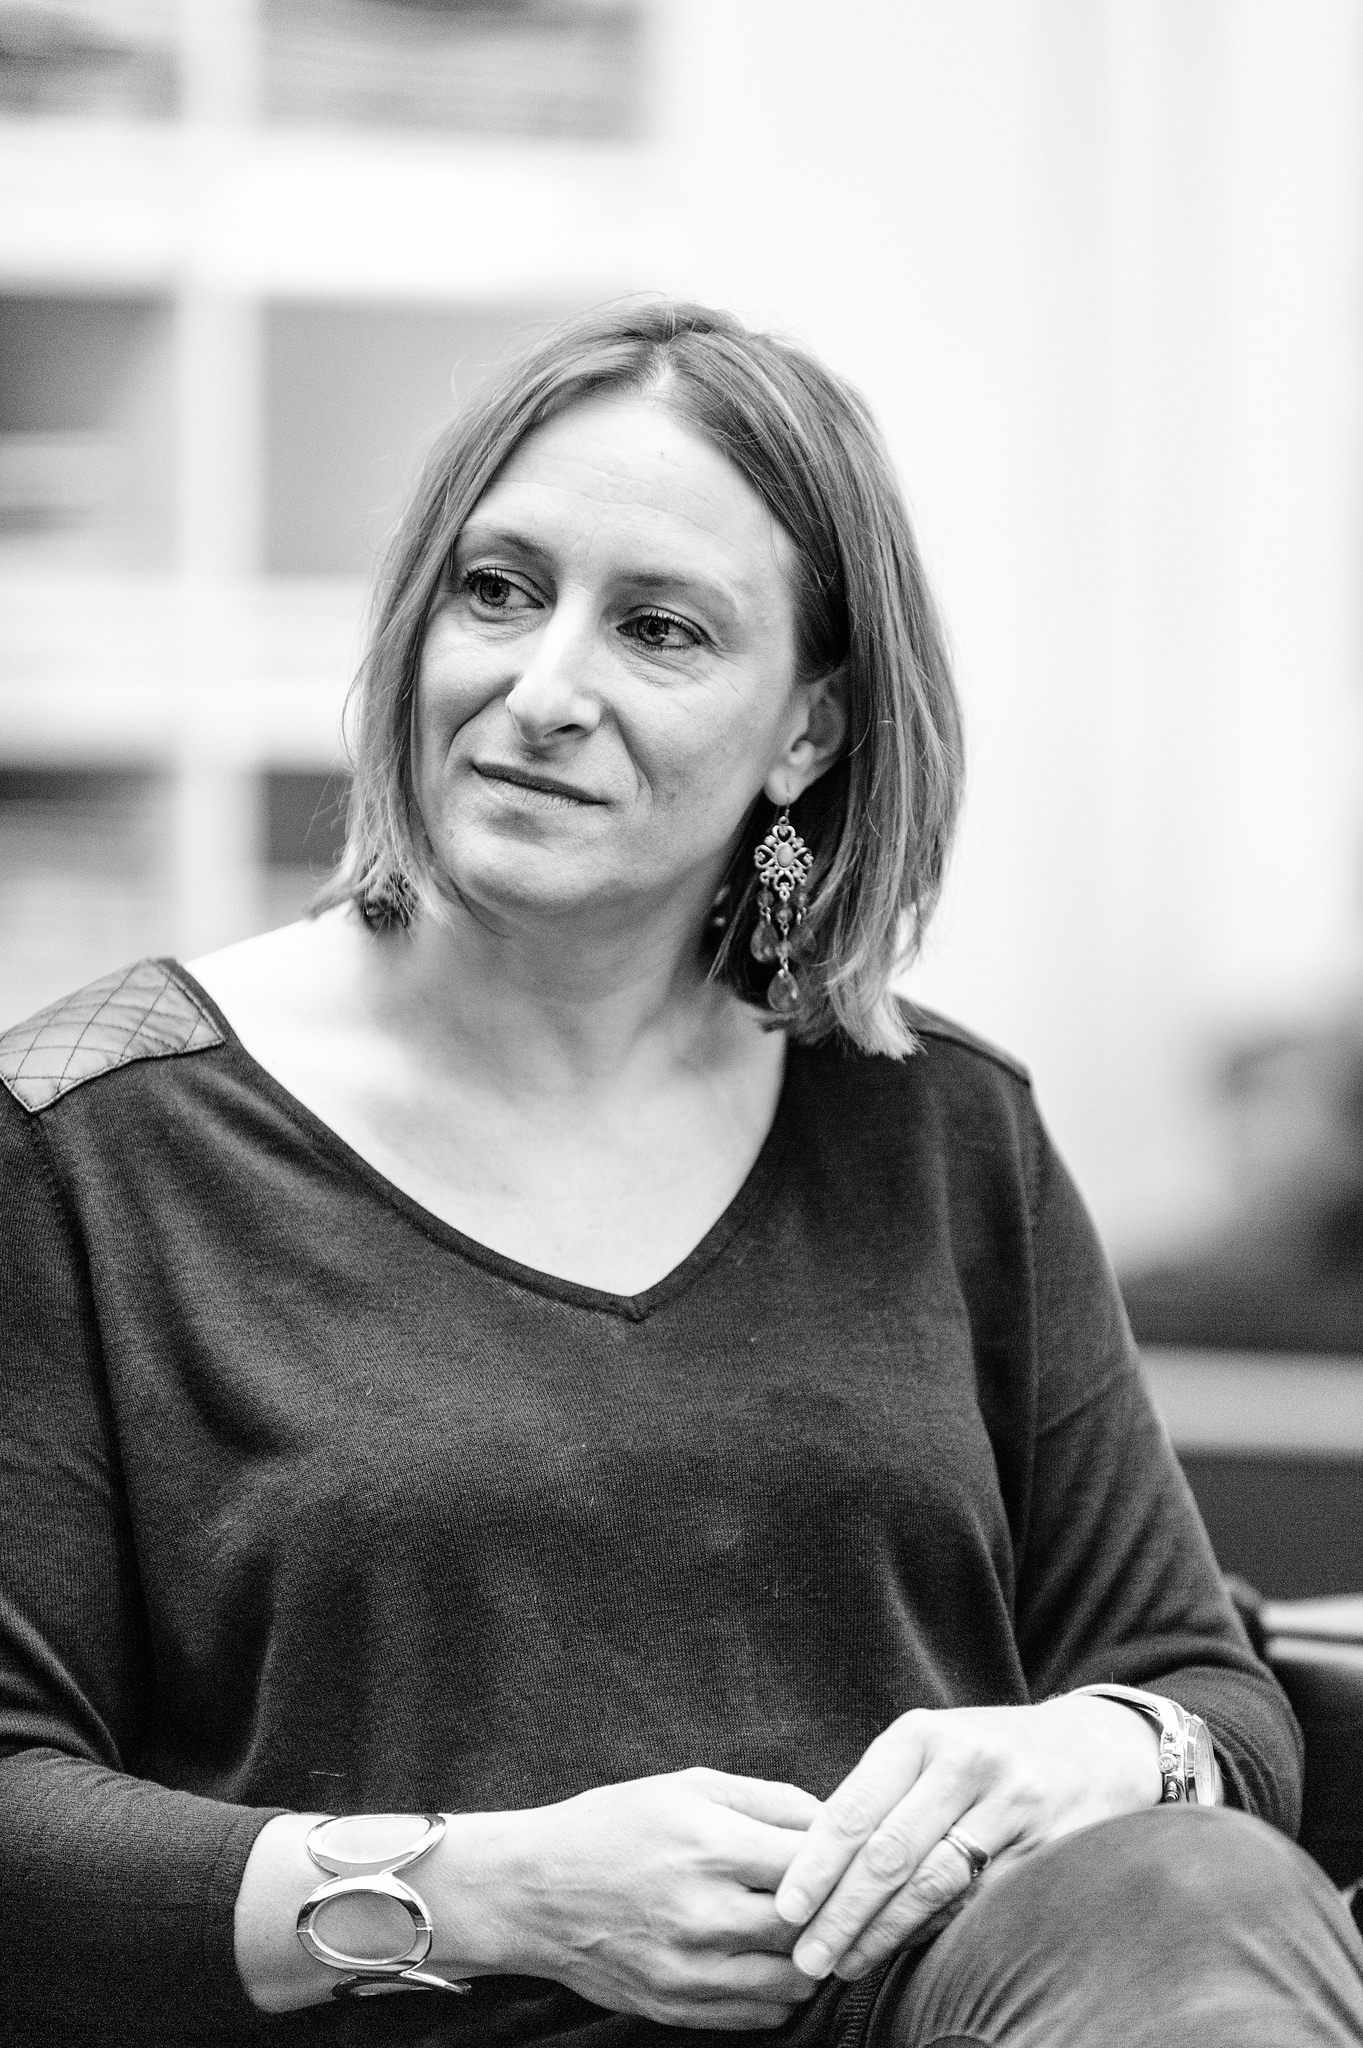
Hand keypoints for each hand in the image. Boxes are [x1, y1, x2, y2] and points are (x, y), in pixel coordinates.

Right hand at [487, 1767, 823, 2029]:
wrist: (532, 1890)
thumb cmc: (613, 1825)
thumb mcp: (688, 1786)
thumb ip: (767, 1800)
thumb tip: (831, 1820)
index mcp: (709, 1845)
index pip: (812, 1863)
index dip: (842, 1858)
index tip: (849, 1853)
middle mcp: (702, 1914)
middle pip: (811, 1927)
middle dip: (833, 1910)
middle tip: (840, 1895)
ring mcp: (689, 1971)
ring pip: (796, 1981)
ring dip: (813, 1957)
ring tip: (807, 1929)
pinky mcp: (677, 2009)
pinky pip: (762, 2015)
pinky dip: (781, 1991)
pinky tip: (771, 1959)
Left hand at [773, 1696, 1162, 1981]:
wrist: (1093, 1748)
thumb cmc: (986, 1754)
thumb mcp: (931, 1746)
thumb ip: (880, 1794)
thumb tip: (812, 1864)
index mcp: (921, 1734)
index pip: (855, 1808)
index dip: (816, 1864)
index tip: (787, 1909)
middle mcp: (964, 1762)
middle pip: (888, 1853)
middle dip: (841, 1912)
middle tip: (806, 1955)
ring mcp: (1009, 1805)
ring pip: (931, 1884)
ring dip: (882, 1934)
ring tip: (845, 1965)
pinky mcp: (1043, 1848)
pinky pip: (976, 1901)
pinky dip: (934, 1931)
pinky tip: (903, 1952)